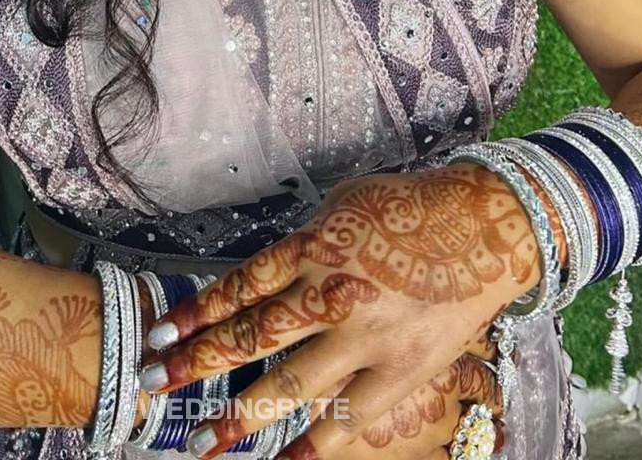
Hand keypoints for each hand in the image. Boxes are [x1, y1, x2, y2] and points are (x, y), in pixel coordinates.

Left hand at [137, 164, 538, 459]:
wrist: (488, 225)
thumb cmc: (412, 206)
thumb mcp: (345, 206)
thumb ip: (305, 244)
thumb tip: (266, 277)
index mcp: (315, 246)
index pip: (241, 286)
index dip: (196, 313)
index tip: (159, 335)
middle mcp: (332, 294)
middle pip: (252, 336)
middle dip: (197, 363)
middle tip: (153, 384)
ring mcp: (366, 337)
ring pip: (290, 383)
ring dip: (240, 414)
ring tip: (201, 440)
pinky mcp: (401, 370)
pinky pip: (350, 418)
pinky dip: (316, 447)